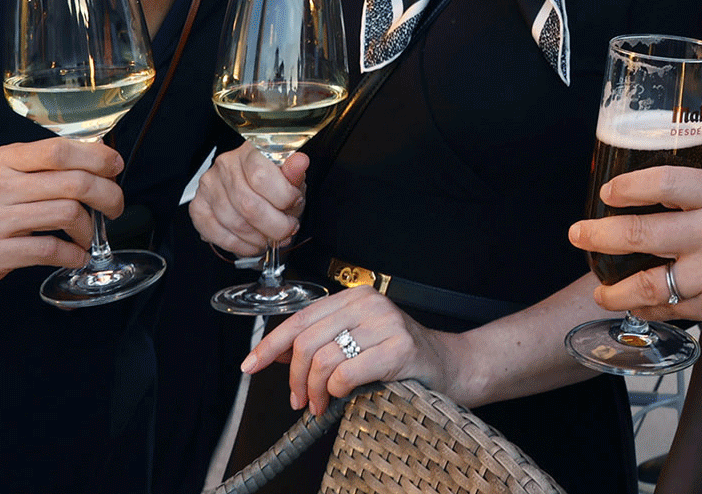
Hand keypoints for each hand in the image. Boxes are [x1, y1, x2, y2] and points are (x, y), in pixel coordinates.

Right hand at [0, 138, 124, 299]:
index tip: (116, 167)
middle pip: (73, 182)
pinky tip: (76, 257)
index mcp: (3, 160)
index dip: (97, 156)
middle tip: (116, 207)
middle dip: (108, 194)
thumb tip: (98, 156)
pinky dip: (72, 254)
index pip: (59, 149)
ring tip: (90, 236)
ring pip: (66, 214)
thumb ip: (39, 167)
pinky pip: (49, 250)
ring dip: (90, 228)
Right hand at [189, 145, 308, 255]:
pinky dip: (238, 245)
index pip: (261, 176)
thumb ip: (295, 173)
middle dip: (274, 226)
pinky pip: (216, 233)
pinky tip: (252, 244)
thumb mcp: (291, 177)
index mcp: (250, 152)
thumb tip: (300, 162)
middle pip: (248, 205)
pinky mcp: (198, 206)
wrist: (252, 186)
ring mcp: (209, 186)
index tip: (294, 204)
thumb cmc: (272, 182)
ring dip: (258, 238)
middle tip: (286, 230)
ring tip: (270, 238)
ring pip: (234, 223)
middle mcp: (225, 166)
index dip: (283, 197)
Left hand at [243, 286, 460, 416]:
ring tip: (321, 405)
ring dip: (316, 392)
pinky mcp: (398, 348)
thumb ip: (321, 341)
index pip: (300, 319)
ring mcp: (386, 324)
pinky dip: (337, 392)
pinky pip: (346, 374)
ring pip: (323, 360)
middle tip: (301, 401)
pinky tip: (344, 397)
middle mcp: (369, 303)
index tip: (251, 365)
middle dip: (296, 379)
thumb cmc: (401, 357)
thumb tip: (276, 353)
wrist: (450, 366)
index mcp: (356, 297)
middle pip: (306, 342)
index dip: (270, 345)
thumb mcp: (357, 341)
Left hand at [566, 167, 701, 330]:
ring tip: (599, 287)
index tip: (607, 193)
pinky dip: (644, 307)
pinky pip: (668, 310)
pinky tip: (632, 301)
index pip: (663, 184)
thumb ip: (701, 191)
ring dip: (613, 288)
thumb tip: (654, 189)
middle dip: (599, 235)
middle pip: (642, 234)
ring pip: (647, 284)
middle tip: (578, 233)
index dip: (627, 187)